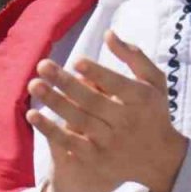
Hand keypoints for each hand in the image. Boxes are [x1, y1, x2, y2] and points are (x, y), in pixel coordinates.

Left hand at [28, 31, 187, 191]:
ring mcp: (110, 141)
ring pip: (78, 120)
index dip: (97, 73)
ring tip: (33, 84)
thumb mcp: (154, 83)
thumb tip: (108, 33)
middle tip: (42, 65)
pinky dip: (50, 129)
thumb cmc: (151, 111)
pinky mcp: (95, 158)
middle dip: (66, 83)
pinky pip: (69, 142)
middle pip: (92, 101)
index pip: (118, 85)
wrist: (158, 158)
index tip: (76, 61)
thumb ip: (135, 57)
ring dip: (54, 102)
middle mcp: (126, 122)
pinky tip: (32, 114)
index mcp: (142, 99)